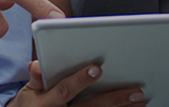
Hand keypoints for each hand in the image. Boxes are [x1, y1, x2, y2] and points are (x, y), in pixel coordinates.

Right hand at [8, 60, 145, 106]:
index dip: (80, 80)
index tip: (97, 68)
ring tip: (140, 101)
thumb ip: (37, 79)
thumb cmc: (31, 106)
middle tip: (136, 91)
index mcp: (45, 104)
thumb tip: (36, 65)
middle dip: (114, 99)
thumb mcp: (28, 92)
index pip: (64, 90)